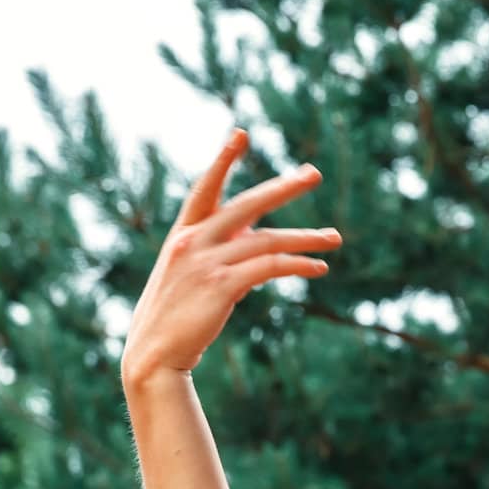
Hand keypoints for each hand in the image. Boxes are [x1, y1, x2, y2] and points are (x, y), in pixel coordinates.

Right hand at [121, 128, 342, 379]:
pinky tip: (318, 268)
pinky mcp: (221, 285)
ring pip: (267, 240)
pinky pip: (269, 267)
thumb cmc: (176, 317)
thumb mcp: (192, 276)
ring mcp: (206, 262)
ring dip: (306, 238)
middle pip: (247, 204)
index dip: (222, 161)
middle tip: (314, 173)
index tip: (241, 134)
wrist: (153, 355)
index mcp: (183, 235)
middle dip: (283, 187)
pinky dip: (297, 265)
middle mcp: (193, 241)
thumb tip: (263, 249)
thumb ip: (221, 254)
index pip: (205, 189)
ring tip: (335, 239)